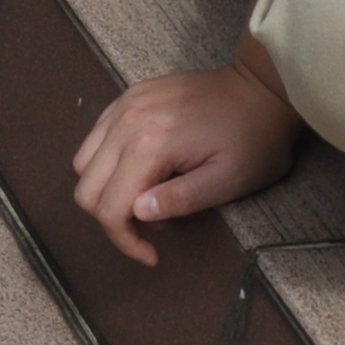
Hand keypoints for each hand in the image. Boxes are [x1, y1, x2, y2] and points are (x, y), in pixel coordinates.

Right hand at [68, 47, 299, 266]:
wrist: (261, 89)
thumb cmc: (253, 139)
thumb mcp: (229, 181)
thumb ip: (181, 200)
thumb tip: (138, 213)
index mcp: (150, 145)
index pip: (110, 209)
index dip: (125, 241)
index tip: (151, 255)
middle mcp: (127, 122)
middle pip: (87, 188)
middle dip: (112, 219)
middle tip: (150, 229)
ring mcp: (125, 105)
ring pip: (84, 162)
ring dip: (105, 190)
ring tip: (145, 199)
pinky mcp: (130, 97)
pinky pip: (96, 137)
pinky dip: (106, 163)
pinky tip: (140, 170)